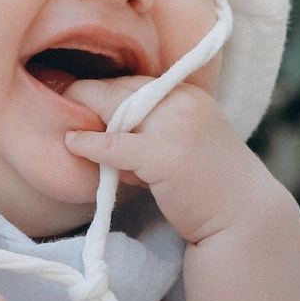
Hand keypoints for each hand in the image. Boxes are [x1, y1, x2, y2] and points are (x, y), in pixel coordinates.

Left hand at [64, 76, 292, 243]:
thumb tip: (102, 129)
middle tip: (56, 98)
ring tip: (66, 126)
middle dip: (85, 95)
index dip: (103, 92)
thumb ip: (148, 130)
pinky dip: (90, 143)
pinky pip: (115, 144)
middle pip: (119, 90)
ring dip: (87, 118)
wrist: (243, 217)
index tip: (76, 96)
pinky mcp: (164, 155)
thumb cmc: (208, 186)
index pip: (134, 83)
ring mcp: (175, 126)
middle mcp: (182, 102)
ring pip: (114, 110)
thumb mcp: (181, 143)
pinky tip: (74, 144)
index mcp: (187, 95)